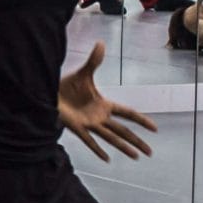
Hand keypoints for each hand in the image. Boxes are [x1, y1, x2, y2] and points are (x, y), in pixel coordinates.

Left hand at [58, 43, 156, 162]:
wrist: (47, 93)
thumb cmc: (66, 86)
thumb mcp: (83, 73)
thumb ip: (94, 61)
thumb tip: (101, 43)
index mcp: (104, 105)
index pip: (128, 114)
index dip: (141, 120)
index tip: (155, 129)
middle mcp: (100, 117)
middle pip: (123, 131)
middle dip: (137, 141)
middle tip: (150, 152)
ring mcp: (89, 124)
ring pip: (110, 137)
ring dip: (123, 147)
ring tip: (136, 157)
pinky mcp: (77, 128)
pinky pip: (89, 141)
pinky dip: (98, 149)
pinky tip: (107, 159)